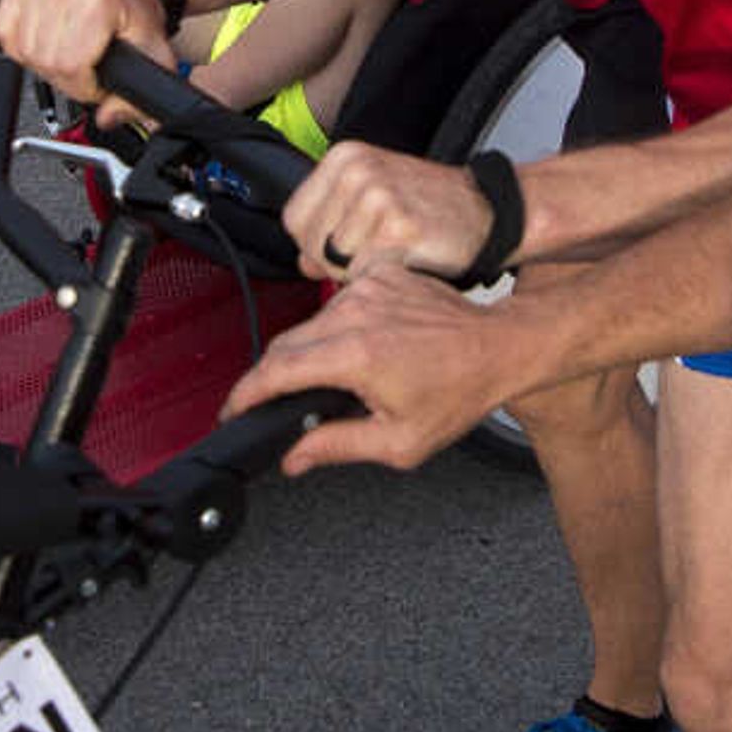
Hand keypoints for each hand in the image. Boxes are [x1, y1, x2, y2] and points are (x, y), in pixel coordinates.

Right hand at [0, 0, 171, 107]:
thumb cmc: (135, 17)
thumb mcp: (153, 57)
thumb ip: (138, 98)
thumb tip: (108, 116)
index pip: (71, 64)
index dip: (85, 86)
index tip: (97, 81)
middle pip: (48, 60)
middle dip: (68, 77)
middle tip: (87, 67)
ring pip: (25, 50)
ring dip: (46, 62)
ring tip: (70, 52)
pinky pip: (7, 33)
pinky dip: (23, 46)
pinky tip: (46, 40)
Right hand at [216, 259, 551, 472]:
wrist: (498, 346)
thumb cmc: (459, 392)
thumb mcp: (400, 440)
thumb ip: (337, 447)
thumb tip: (293, 456)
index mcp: (356, 355)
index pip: (276, 371)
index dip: (245, 394)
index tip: (233, 410)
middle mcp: (355, 313)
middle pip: (285, 346)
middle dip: (270, 378)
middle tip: (271, 405)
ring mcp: (365, 288)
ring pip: (308, 324)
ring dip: (306, 353)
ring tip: (329, 381)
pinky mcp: (377, 275)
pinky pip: (336, 304)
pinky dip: (335, 328)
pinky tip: (359, 349)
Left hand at [286, 141, 489, 281]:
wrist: (490, 212)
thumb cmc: (432, 209)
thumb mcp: (375, 200)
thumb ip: (331, 225)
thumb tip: (302, 262)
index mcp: (345, 158)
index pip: (293, 219)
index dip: (314, 245)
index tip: (343, 248)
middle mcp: (356, 171)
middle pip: (311, 244)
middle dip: (337, 263)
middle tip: (376, 253)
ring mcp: (377, 196)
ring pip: (336, 263)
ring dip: (363, 272)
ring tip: (395, 253)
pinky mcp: (398, 226)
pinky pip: (365, 272)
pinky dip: (383, 277)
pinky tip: (408, 259)